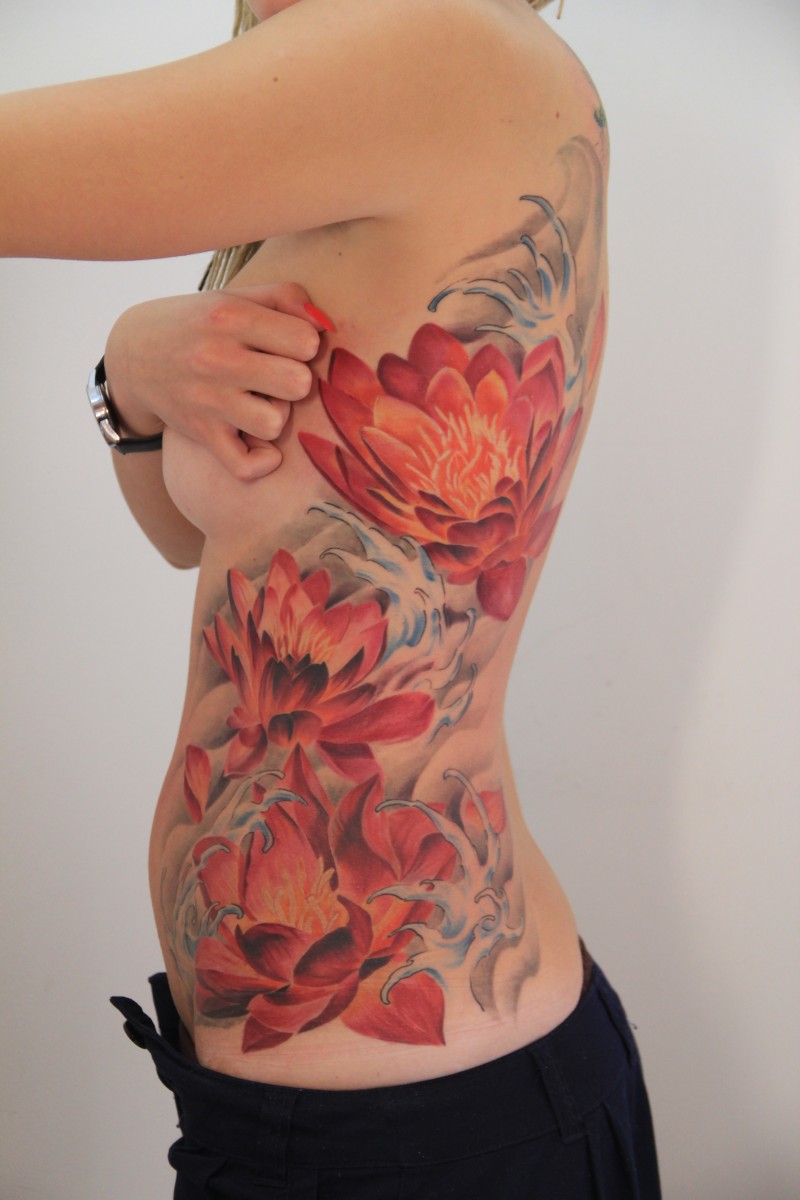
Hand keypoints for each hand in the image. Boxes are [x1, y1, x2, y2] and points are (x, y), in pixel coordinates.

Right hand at [103, 283, 333, 480]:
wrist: (133, 356)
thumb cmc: (199, 325)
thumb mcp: (234, 297)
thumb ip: (285, 298)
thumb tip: (324, 324)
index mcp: (230, 316)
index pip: (306, 341)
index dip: (305, 345)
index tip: (286, 346)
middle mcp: (217, 358)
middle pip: (299, 384)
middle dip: (296, 381)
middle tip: (276, 376)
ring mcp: (207, 400)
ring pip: (276, 424)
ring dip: (276, 415)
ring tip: (260, 401)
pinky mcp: (201, 434)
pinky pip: (246, 465)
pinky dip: (260, 460)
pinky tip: (256, 441)